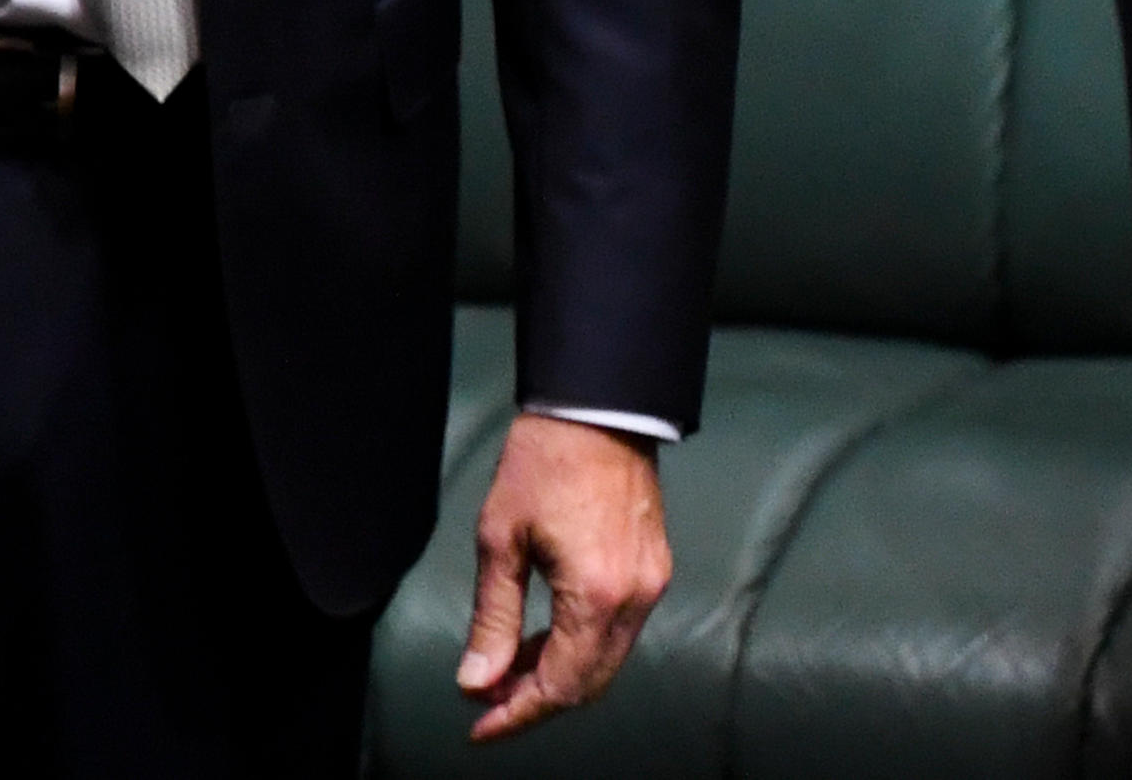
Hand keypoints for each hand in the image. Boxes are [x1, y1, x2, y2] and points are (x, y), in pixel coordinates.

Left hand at [457, 414, 669, 740]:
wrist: (597, 405)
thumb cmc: (542, 461)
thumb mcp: (501, 539)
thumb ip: (493, 619)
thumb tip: (477, 683)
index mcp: (596, 594)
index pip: (560, 686)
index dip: (517, 715)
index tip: (479, 727)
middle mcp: (634, 598)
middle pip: (589, 685)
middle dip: (535, 702)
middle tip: (487, 704)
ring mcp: (651, 583)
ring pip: (606, 661)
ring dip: (559, 675)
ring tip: (507, 672)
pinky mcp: (654, 568)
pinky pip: (619, 631)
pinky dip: (581, 646)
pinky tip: (544, 639)